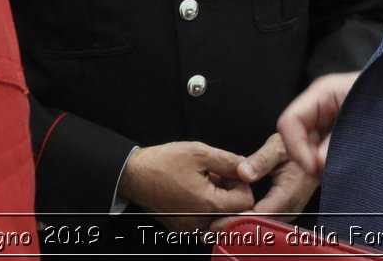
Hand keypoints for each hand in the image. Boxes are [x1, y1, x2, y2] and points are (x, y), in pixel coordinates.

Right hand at [118, 141, 255, 232]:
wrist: (134, 175)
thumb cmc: (164, 162)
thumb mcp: (200, 152)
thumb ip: (229, 161)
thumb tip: (247, 168)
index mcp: (207, 204)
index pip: (245, 201)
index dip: (242, 184)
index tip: (229, 173)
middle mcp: (200, 223)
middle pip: (235, 213)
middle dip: (231, 193)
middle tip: (217, 176)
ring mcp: (190, 229)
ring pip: (222, 219)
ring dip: (220, 202)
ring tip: (207, 184)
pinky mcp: (182, 229)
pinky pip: (206, 224)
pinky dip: (208, 210)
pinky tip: (197, 193)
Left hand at [208, 133, 318, 229]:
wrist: (316, 150)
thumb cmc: (298, 146)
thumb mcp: (278, 146)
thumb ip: (261, 160)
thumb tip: (243, 172)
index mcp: (288, 193)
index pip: (259, 215)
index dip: (237, 220)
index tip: (216, 222)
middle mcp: (290, 207)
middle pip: (260, 225)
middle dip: (235, 228)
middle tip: (210, 229)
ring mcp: (289, 211)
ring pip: (263, 226)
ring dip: (241, 226)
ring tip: (216, 226)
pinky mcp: (285, 210)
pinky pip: (266, 220)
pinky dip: (249, 221)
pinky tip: (232, 219)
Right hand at [275, 72, 358, 176]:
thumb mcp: (365, 117)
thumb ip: (339, 141)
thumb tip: (319, 165)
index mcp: (322, 93)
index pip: (289, 122)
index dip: (296, 149)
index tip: (313, 168)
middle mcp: (320, 107)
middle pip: (296, 140)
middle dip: (310, 161)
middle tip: (332, 173)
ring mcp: (327, 122)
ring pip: (308, 151)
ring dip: (322, 166)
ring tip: (345, 170)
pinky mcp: (336, 137)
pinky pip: (322, 156)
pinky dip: (330, 166)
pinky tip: (347, 168)